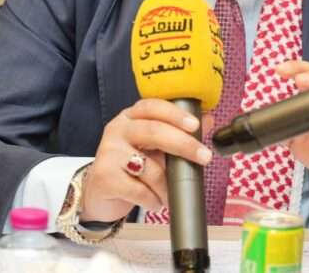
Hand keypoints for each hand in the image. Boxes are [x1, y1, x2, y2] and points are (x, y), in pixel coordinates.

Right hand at [80, 99, 212, 222]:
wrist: (100, 193)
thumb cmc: (131, 167)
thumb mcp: (154, 147)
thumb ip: (179, 132)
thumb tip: (208, 119)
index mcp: (131, 117)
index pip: (152, 107)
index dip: (175, 114)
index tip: (195, 125)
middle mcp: (117, 130)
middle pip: (153, 131)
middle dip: (184, 144)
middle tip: (205, 157)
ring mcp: (108, 152)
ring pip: (149, 167)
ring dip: (167, 186)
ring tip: (169, 195)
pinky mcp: (104, 177)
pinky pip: (139, 190)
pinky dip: (153, 200)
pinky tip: (154, 202)